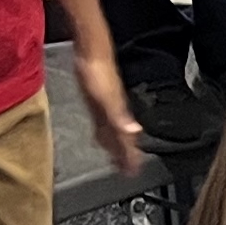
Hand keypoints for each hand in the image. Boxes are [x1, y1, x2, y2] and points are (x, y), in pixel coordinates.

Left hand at [72, 40, 143, 171]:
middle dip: (125, 155)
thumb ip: (120, 117)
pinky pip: (103, 124)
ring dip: (116, 147)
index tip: (133, 172)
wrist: (91, 52)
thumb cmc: (97, 73)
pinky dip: (104, 134)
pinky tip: (100, 137)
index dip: (130, 157)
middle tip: (128, 172)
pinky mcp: (98, 101)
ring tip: (117, 160)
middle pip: (122, 139)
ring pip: (114, 133)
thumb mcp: (107, 99)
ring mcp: (107, 107)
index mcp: (119, 114)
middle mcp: (116, 113)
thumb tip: (135, 133)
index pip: (128, 141)